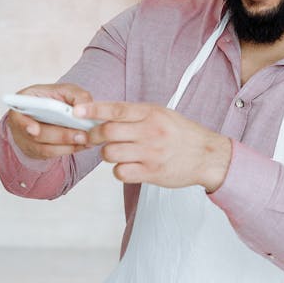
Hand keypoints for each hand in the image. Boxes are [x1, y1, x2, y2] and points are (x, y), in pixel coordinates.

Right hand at [6, 82, 94, 158]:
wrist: (52, 112)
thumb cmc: (55, 98)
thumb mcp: (65, 90)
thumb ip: (76, 95)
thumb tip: (84, 107)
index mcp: (20, 105)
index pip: (17, 118)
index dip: (25, 125)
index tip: (35, 129)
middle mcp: (20, 126)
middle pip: (37, 136)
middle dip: (60, 136)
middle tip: (81, 135)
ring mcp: (27, 142)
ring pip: (45, 150)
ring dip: (67, 146)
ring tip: (85, 140)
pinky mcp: (36, 153)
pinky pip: (52, 156)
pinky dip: (69, 150)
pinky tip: (82, 145)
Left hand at [76, 100, 232, 191]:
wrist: (207, 156)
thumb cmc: (181, 134)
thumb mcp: (161, 115)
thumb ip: (135, 115)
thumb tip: (103, 114)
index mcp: (151, 113)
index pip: (116, 109)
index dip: (93, 110)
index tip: (76, 112)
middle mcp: (150, 132)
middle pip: (107, 132)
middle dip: (94, 136)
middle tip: (94, 138)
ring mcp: (150, 153)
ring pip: (110, 154)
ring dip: (107, 154)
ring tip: (118, 153)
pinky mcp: (151, 173)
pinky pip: (120, 172)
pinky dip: (119, 171)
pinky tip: (128, 167)